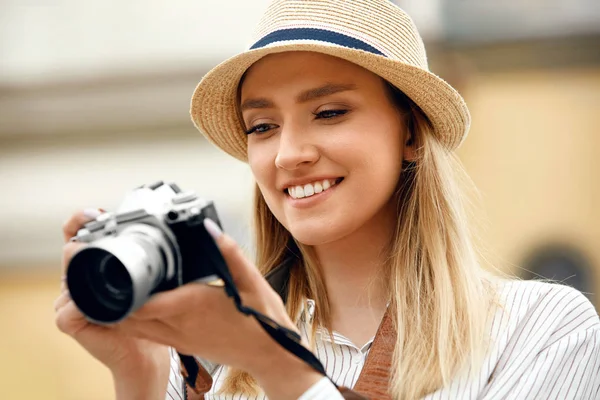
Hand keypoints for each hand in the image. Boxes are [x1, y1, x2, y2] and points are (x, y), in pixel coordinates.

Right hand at [54, 209, 169, 398]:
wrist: (145, 353)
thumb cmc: (148, 315)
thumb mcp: (151, 281)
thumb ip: (152, 259)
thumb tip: (173, 235)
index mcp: (95, 266)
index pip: (78, 235)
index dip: (81, 220)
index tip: (96, 212)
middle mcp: (78, 280)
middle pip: (70, 251)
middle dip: (81, 241)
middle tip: (98, 233)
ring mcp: (70, 300)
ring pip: (67, 276)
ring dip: (84, 272)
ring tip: (104, 273)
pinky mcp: (68, 321)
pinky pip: (68, 308)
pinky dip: (83, 306)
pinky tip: (97, 306)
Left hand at [116, 220, 322, 398]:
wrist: (270, 356)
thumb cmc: (263, 321)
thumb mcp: (253, 281)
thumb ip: (230, 254)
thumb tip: (210, 229)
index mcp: (194, 305)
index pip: (145, 301)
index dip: (124, 288)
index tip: (112, 267)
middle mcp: (180, 325)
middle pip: (131, 315)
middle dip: (114, 297)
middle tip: (105, 273)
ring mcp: (179, 338)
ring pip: (135, 328)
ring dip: (120, 311)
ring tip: (112, 289)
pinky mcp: (182, 345)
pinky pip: (148, 334)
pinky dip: (134, 322)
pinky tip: (134, 308)